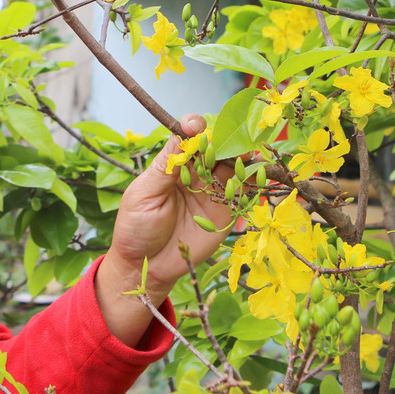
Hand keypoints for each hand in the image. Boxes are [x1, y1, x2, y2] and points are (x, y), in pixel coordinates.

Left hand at [95, 114, 236, 344]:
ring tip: (247, 149)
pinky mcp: (225, 211)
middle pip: (214, 147)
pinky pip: (241, 191)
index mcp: (172, 165)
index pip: (187, 138)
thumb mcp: (145, 195)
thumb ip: (165, 167)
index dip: (193, 128)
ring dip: (240, 155)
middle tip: (231, 135)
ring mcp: (211, 191)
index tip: (195, 126)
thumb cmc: (137, 227)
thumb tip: (181, 134)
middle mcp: (194, 174)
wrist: (146, 267)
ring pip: (231, 165)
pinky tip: (257, 171)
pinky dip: (252, 179)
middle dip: (223, 138)